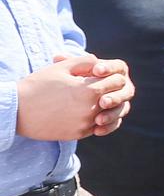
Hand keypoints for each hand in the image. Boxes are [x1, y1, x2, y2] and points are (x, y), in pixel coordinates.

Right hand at [16, 54, 134, 140]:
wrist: (17, 110)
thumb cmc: (38, 85)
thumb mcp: (60, 68)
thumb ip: (84, 62)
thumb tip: (99, 61)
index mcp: (89, 91)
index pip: (115, 82)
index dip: (113, 76)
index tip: (108, 74)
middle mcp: (91, 109)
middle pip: (114, 99)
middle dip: (112, 91)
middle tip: (107, 86)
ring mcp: (85, 124)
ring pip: (107, 114)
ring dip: (106, 107)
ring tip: (99, 99)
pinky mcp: (78, 134)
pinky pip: (97, 127)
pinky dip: (96, 119)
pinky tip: (88, 111)